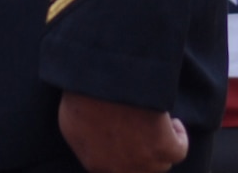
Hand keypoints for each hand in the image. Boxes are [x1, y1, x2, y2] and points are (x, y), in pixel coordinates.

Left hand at [59, 92, 187, 172]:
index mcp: (96, 165)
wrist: (102, 86)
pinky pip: (179, 149)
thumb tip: (94, 152)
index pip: (112, 169)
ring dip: (158, 145)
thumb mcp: (71, 125)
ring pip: (159, 162)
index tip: (126, 141)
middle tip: (138, 132)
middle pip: (139, 168)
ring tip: (152, 124)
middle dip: (138, 153)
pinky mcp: (166, 150)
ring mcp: (146, 163)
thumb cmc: (83, 99)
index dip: (120, 155)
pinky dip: (179, 135)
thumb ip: (84, 146)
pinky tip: (172, 122)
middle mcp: (122, 171)